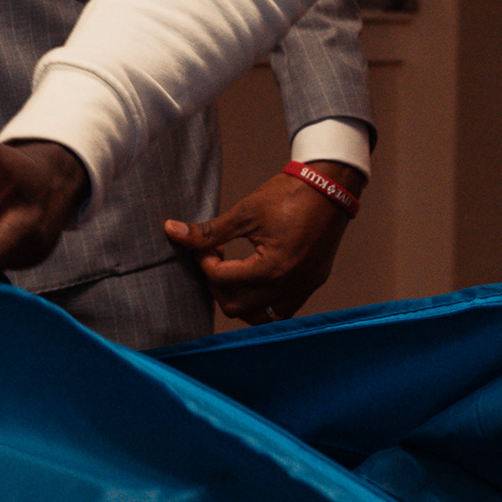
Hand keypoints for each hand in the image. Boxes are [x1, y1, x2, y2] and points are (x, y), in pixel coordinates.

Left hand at [164, 162, 361, 323]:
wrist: (329, 186)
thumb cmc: (288, 195)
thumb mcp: (245, 211)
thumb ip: (209, 230)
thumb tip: (172, 230)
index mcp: (271, 268)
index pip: (221, 279)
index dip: (204, 261)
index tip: (205, 245)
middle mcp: (288, 286)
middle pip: (235, 306)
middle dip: (217, 284)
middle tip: (216, 258)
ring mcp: (303, 289)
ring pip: (259, 316)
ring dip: (240, 300)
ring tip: (234, 272)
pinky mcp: (311, 285)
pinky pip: (281, 311)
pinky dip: (263, 303)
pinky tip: (255, 280)